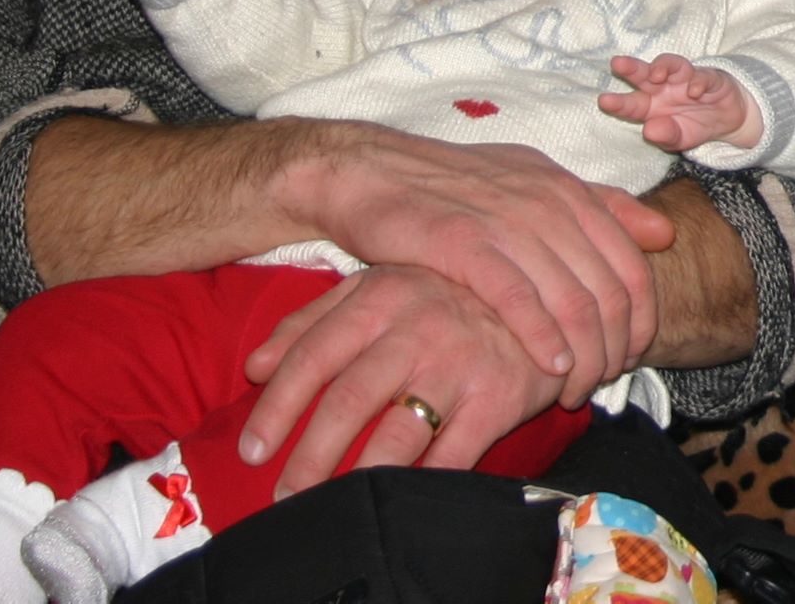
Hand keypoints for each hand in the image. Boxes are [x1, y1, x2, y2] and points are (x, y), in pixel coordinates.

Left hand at [239, 263, 565, 495]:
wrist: (542, 297)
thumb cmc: (446, 296)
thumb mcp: (379, 288)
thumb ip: (312, 322)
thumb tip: (254, 366)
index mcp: (382, 296)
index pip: (313, 356)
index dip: (277, 407)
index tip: (253, 449)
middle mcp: (419, 327)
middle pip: (348, 401)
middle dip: (309, 456)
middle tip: (283, 495)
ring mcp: (460, 362)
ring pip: (396, 433)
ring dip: (356, 478)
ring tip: (330, 505)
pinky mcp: (498, 396)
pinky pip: (453, 453)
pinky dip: (422, 482)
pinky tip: (396, 500)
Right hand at [293, 125, 672, 406]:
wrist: (371, 172)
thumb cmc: (455, 186)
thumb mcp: (535, 181)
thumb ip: (600, 205)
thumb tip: (663, 234)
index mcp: (569, 190)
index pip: (632, 265)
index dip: (640, 319)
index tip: (630, 356)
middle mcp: (548, 203)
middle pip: (608, 292)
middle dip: (612, 348)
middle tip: (602, 384)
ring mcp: (508, 222)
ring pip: (572, 301)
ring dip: (583, 357)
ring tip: (575, 390)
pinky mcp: (464, 244)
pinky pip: (519, 300)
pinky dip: (542, 340)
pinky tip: (550, 368)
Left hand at [599, 53, 756, 153]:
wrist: (727, 120)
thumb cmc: (694, 125)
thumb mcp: (679, 139)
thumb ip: (665, 136)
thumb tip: (649, 130)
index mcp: (651, 105)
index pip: (632, 103)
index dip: (618, 102)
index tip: (604, 101)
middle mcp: (665, 88)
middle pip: (645, 74)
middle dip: (632, 68)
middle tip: (618, 64)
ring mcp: (686, 79)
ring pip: (672, 64)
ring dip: (663, 66)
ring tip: (657, 75)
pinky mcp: (709, 77)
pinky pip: (702, 75)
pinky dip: (698, 81)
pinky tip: (695, 91)